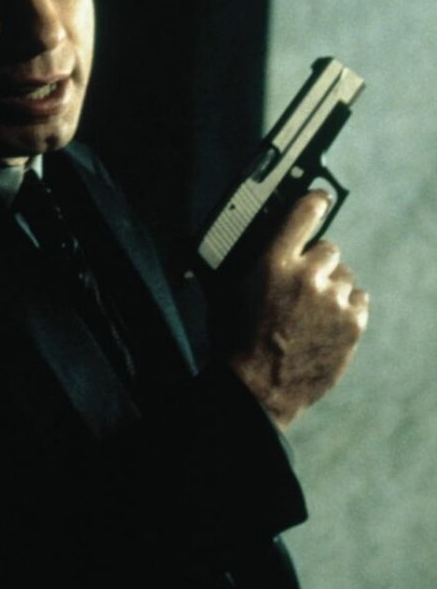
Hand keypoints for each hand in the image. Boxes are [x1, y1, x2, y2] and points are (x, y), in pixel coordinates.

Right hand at [228, 191, 368, 429]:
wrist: (256, 390)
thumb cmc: (235, 342)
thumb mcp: (229, 292)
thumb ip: (254, 262)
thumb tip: (266, 240)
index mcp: (272, 264)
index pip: (304, 214)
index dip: (314, 202)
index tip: (320, 198)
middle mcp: (307, 276)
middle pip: (328, 249)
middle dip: (316, 264)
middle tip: (300, 286)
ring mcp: (334, 301)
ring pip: (345, 277)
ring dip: (331, 288)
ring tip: (309, 313)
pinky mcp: (353, 323)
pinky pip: (359, 300)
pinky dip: (346, 308)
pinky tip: (324, 324)